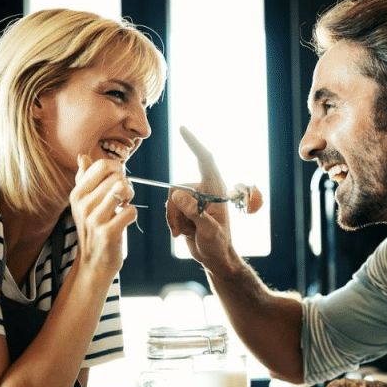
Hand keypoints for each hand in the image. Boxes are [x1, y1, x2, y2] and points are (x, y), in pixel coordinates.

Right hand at [70, 154, 135, 276]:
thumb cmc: (91, 228)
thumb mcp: (82, 203)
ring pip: (123, 190)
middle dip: (126, 185)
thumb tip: (82, 156)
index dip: (117, 169)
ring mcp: (95, 219)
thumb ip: (84, 178)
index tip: (118, 180)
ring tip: (123, 205)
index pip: (102, 166)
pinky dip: (132, 214)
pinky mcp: (108, 233)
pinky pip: (131, 211)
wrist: (93, 262)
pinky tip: (124, 220)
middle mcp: (83, 205)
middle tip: (122, 198)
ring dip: (129, 197)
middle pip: (117, 177)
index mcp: (77, 194)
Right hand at [164, 126, 234, 266]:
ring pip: (171, 200)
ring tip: (186, 233)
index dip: (194, 143)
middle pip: (178, 188)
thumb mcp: (208, 230)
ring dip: (175, 219)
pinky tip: (182, 233)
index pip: (205, 160)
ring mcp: (194, 199)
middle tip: (186, 229)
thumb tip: (176, 194)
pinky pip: (169, 208)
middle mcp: (204, 189)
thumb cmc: (218, 244)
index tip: (182, 129)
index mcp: (216, 188)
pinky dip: (172, 222)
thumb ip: (194, 212)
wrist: (214, 257)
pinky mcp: (185, 208)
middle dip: (176, 210)